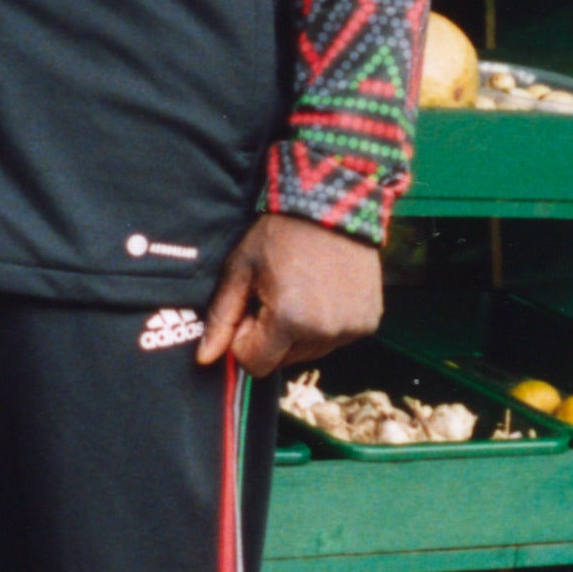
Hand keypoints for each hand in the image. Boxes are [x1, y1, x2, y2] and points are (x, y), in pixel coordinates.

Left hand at [197, 214, 380, 378]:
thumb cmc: (280, 234)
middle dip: (271, 338)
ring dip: (298, 333)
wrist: (333, 207)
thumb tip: (204, 359)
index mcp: (289, 321)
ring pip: (309, 353)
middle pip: (282, 361)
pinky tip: (323, 294)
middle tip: (275, 296)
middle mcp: (324, 333)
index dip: (245, 340)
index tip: (251, 306)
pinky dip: (324, 325)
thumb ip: (221, 317)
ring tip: (300, 292)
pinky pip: (334, 340)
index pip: (255, 365)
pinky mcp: (368, 323)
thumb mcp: (241, 269)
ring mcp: (351, 330)